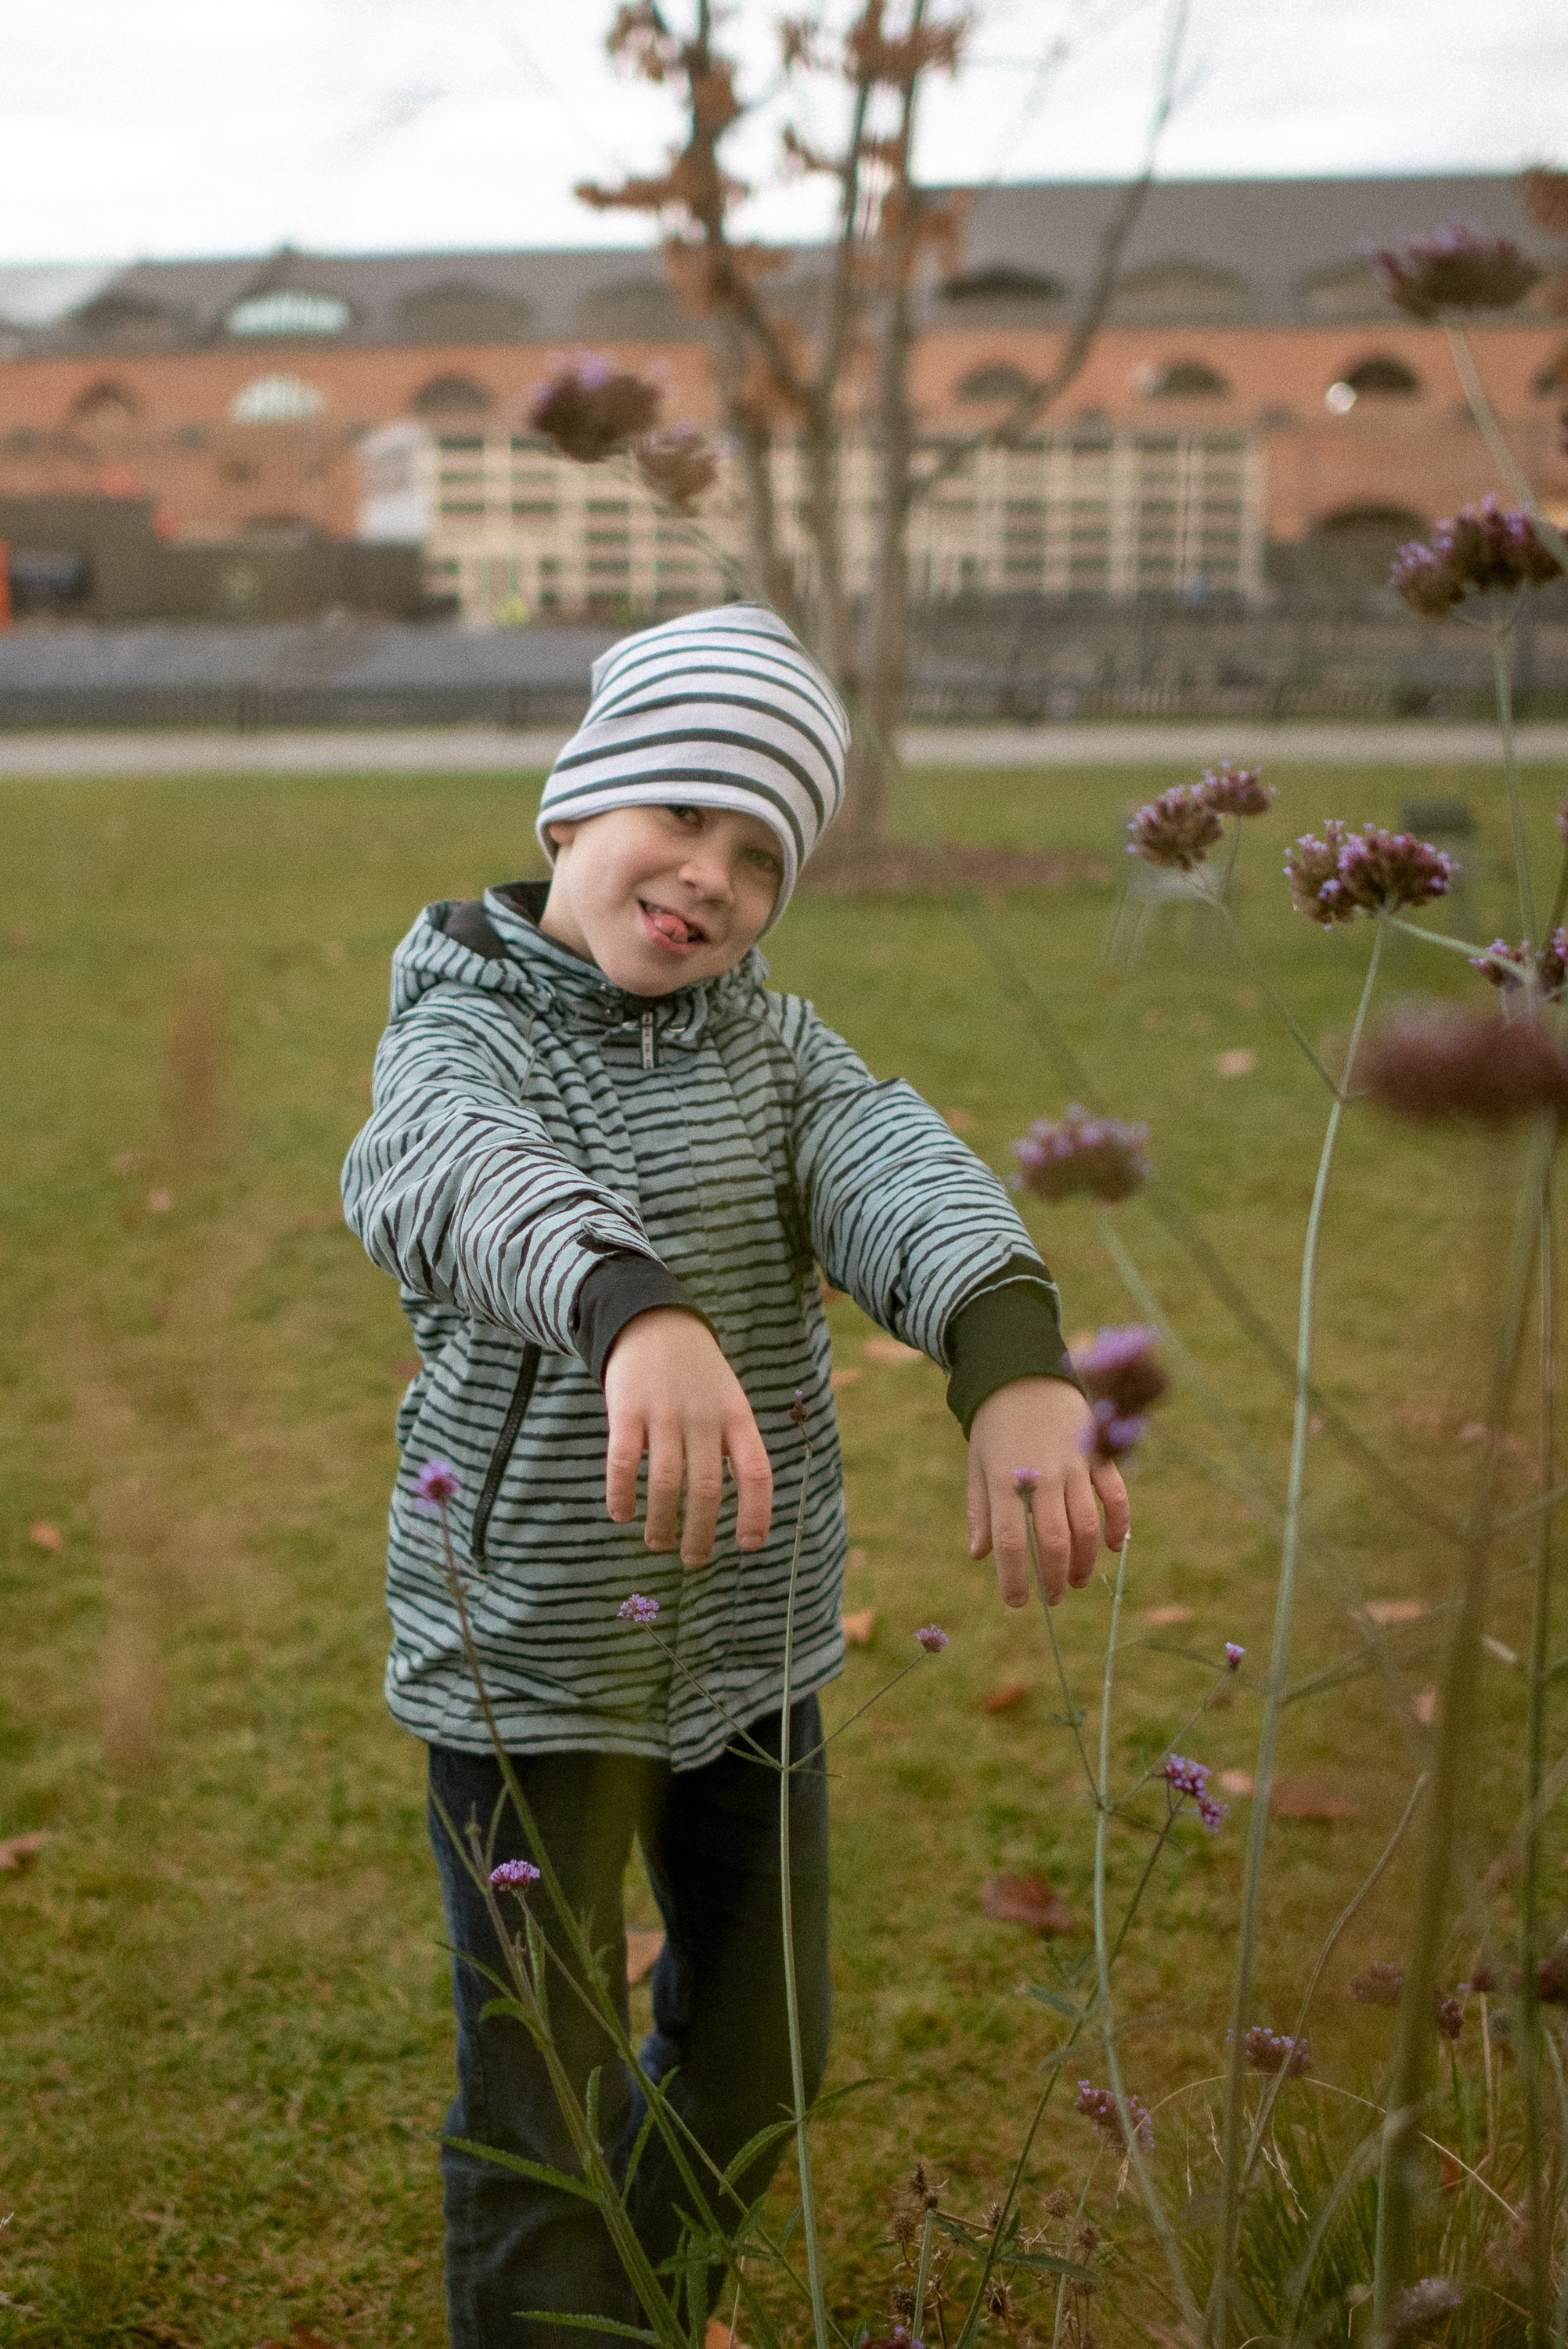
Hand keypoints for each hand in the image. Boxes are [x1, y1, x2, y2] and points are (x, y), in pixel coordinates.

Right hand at [602, 1308, 773, 1566]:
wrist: (653, 1318)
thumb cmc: (696, 1373)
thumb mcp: (728, 1399)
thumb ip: (733, 1445)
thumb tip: (741, 1508)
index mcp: (736, 1416)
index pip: (756, 1472)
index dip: (756, 1512)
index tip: (748, 1545)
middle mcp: (703, 1417)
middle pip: (706, 1488)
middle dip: (700, 1533)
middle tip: (694, 1560)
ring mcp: (664, 1413)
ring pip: (665, 1483)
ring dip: (661, 1522)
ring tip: (658, 1543)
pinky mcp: (626, 1409)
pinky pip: (623, 1461)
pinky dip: (621, 1493)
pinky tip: (621, 1514)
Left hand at [967, 1377, 1129, 1608]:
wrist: (1024, 1372)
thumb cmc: (995, 1426)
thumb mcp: (977, 1465)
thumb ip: (980, 1511)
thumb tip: (979, 1555)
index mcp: (1005, 1480)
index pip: (1011, 1542)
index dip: (1014, 1578)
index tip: (1016, 1602)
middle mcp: (1042, 1475)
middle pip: (1055, 1540)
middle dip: (1055, 1578)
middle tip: (1053, 1597)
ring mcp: (1074, 1465)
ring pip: (1088, 1525)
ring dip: (1085, 1561)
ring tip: (1077, 1580)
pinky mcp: (1098, 1455)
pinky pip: (1115, 1495)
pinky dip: (1119, 1524)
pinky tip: (1113, 1546)